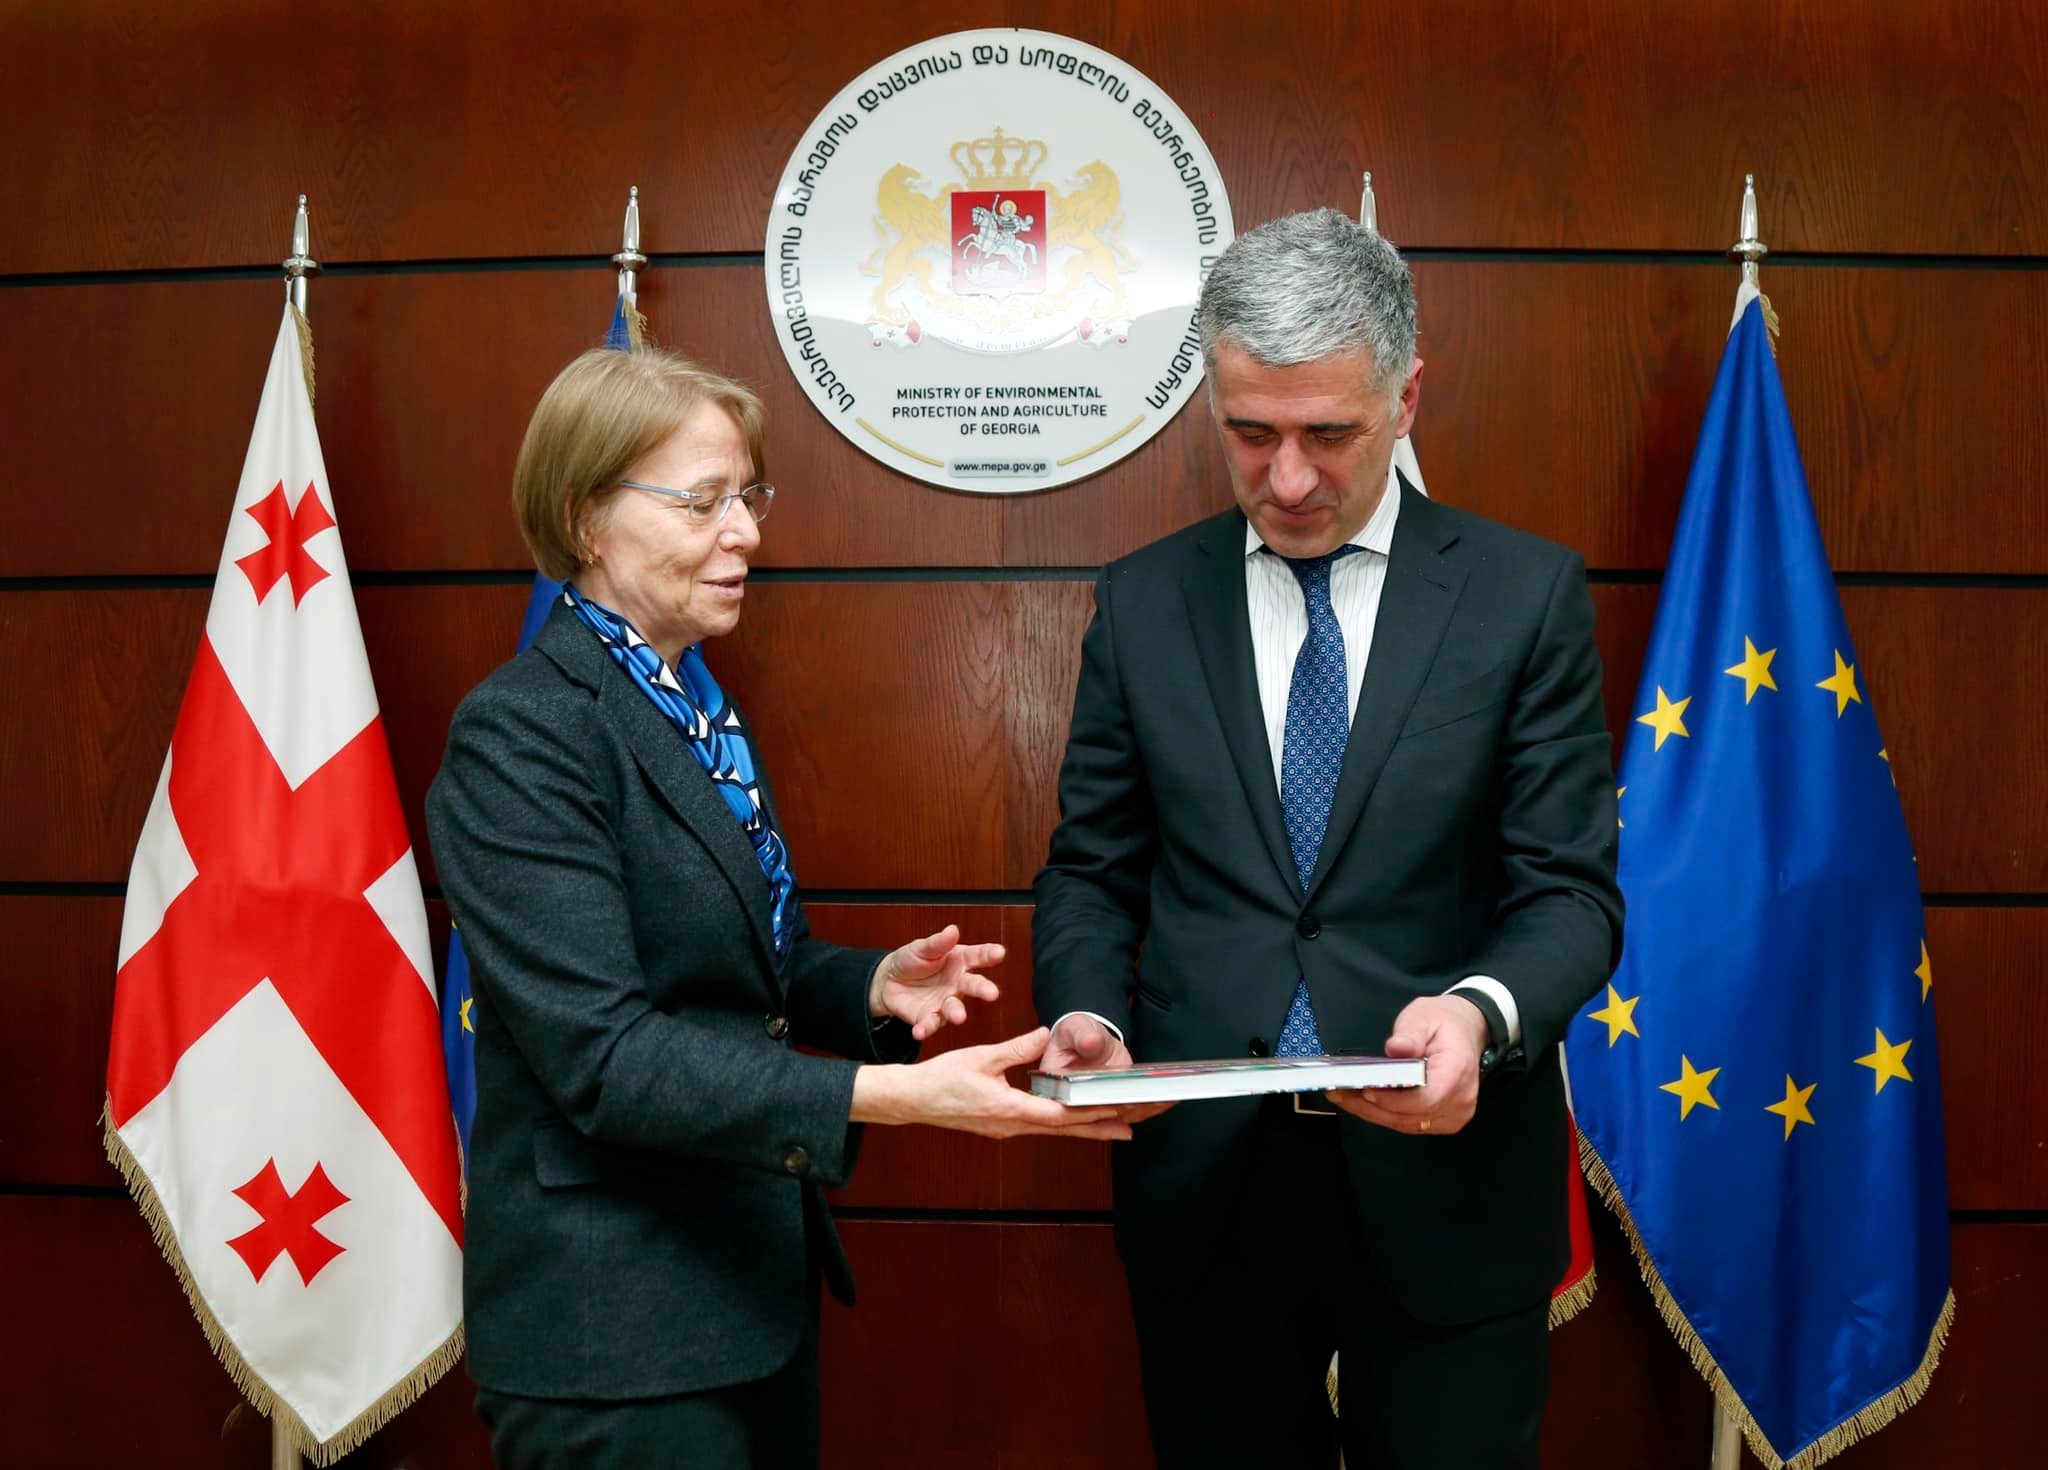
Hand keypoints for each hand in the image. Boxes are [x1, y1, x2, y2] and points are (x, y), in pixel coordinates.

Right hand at [850, 1027, 1145, 1140]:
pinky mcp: (1002, 1125)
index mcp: (1009, 1109)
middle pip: (1065, 1129)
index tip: (1118, 1109)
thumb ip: (1018, 1048)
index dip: (1091, 1112)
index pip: (1060, 1114)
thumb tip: (1048, 1035)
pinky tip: (1076, 1119)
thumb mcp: (982, 1057)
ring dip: (1086, 1128)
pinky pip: (1041, 1126)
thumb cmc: (942, 1078)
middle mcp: (1012, 1125)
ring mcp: (1007, 1128)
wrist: (912, 1101)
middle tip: (1133, 1128)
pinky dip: (1064, 1123)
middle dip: (1101, 1127)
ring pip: (1055, 1130)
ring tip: (1118, 1128)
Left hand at [870, 924, 1003, 1041]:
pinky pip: (929, 1024)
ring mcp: (945, 1002)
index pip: (978, 956)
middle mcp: (958, 983)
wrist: (889, 981)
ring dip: (957, 1013)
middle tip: (992, 994)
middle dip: (983, 989)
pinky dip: (925, 1029)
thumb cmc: (912, 960)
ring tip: (959, 1016)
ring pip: (955, 1008)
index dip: (990, 954)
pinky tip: (919, 1032)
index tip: (1000, 952)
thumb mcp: (921, 948)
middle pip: (974, 985)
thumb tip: (952, 930)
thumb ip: (937, 942)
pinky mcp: (929, 1017)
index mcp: (960, 961)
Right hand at [1041, 1014, 1175, 1123]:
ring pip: (1113, 1120)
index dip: (1088, 1109)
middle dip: (1120, 1114)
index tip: (1111, 1103)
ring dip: (1136, 1112)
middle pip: (1092, 1119)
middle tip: (1143, 1100)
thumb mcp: (1076, 1028)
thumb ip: (1082, 1035)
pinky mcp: (1108, 1107)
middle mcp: (1071, 1103)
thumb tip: (1090, 1043)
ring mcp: (1091, 1108)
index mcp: (1054, 1086)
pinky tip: (1162, 1102)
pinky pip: (1126, 1115)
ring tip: (1159, 1100)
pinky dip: (1144, 1110)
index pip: (1067, 1106)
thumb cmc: (1076, 1034)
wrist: (1087, 1037)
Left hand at [1323, 995, 1488, 1135]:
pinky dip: (1384, 1115)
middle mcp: (1460, 1099)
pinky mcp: (1443, 1120)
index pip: (1427, 1098)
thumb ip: (1410, 1033)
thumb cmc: (1444, 1024)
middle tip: (1341, 1093)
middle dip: (1373, 1107)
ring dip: (1373, 1113)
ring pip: (1407, 1124)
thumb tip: (1396, 1048)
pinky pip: (1410, 1124)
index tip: (1367, 1090)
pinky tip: (1363, 1103)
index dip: (1395, 1100)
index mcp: (1458, 1071)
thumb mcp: (1424, 1016)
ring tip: (1345, 1097)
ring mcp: (1453, 1114)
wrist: (1464, 1031)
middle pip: (1412, 1116)